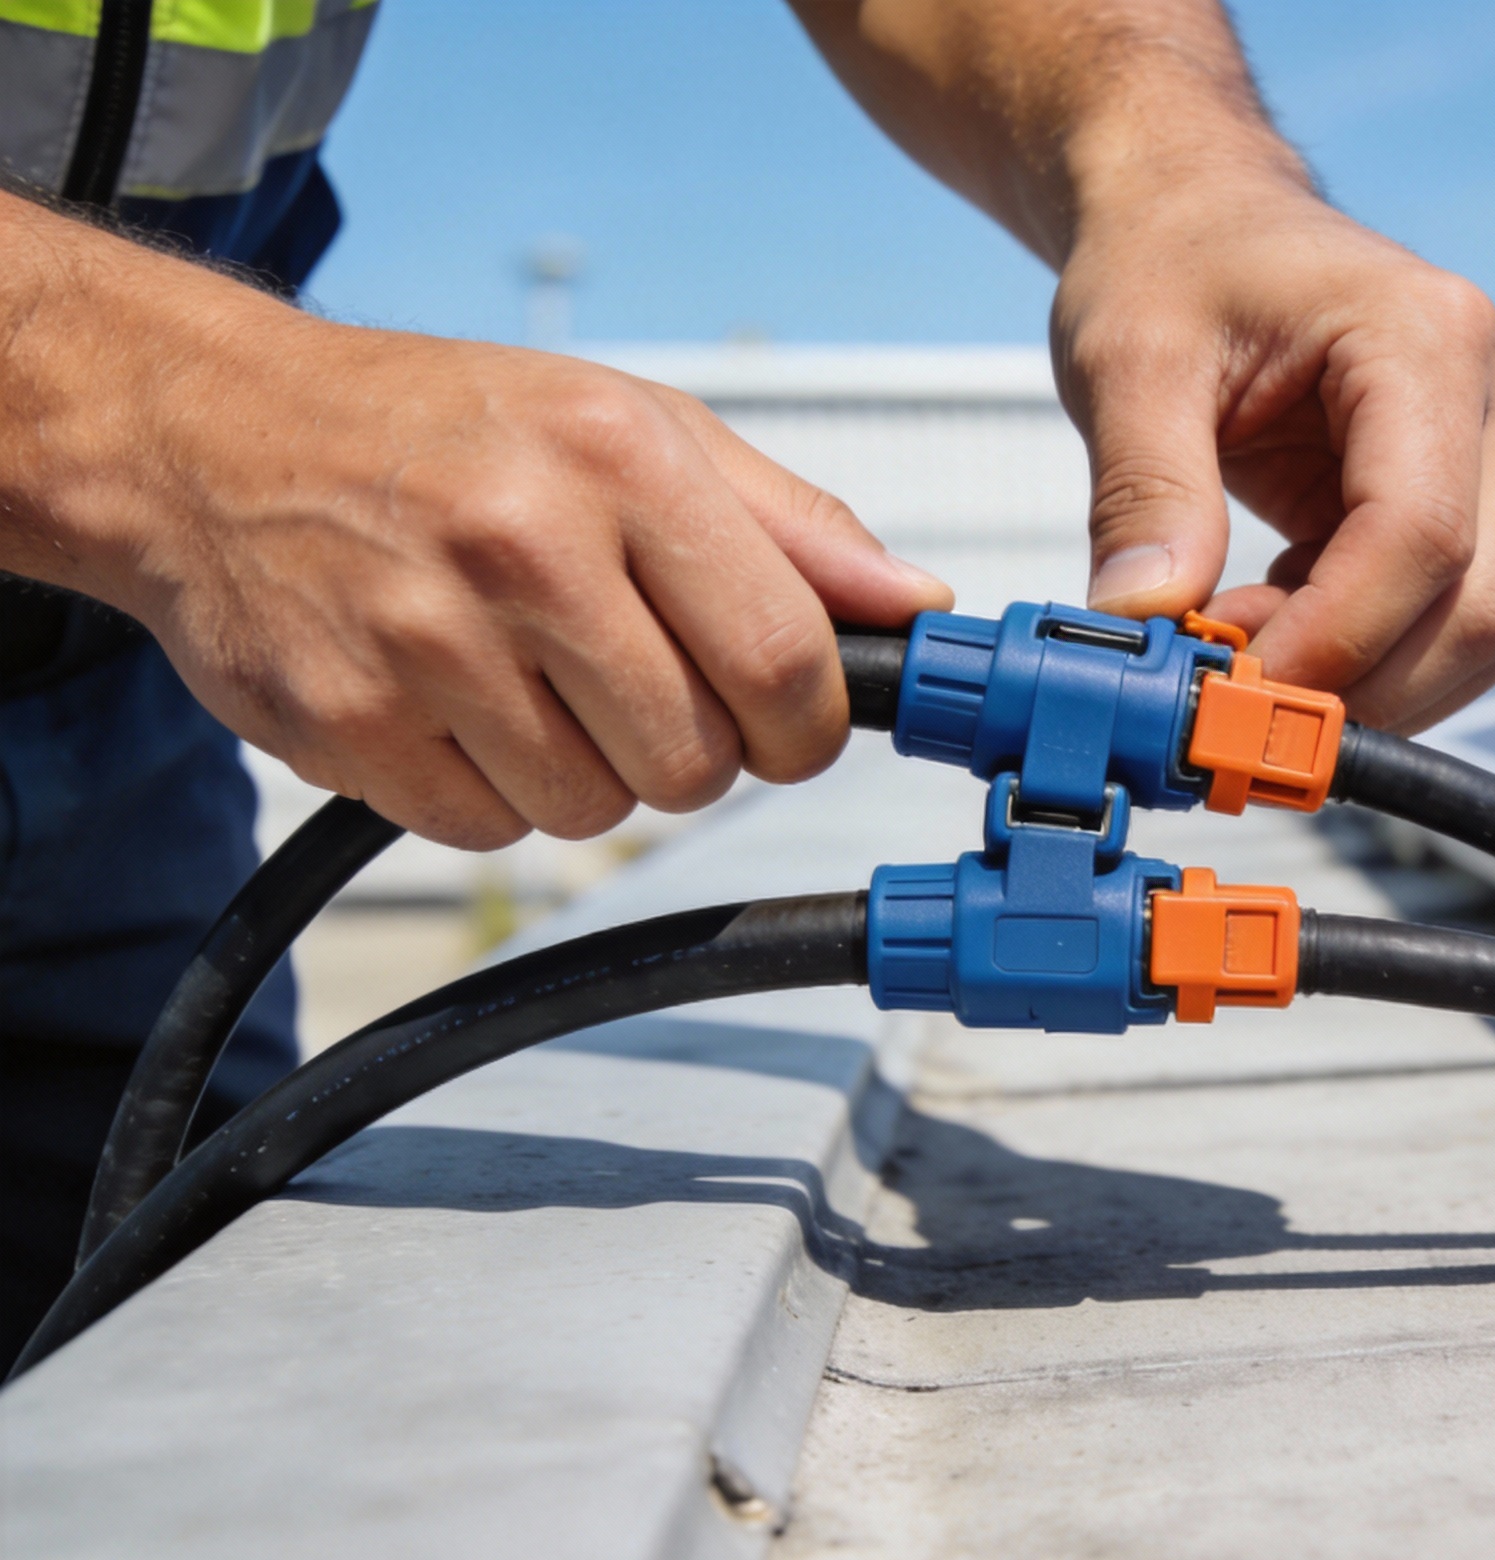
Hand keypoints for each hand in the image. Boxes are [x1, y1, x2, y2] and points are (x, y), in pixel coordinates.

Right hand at [0, 201, 948, 848]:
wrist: (210, 433)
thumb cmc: (450, 428)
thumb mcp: (635, 425)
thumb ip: (791, 521)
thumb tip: (916, 604)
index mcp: (621, 457)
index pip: (787, 662)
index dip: (807, 724)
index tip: (787, 720)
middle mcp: (523, 542)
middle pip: (700, 761)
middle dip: (694, 749)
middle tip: (632, 682)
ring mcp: (424, 638)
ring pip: (598, 809)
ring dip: (589, 770)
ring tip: (528, 677)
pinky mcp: (346, 723)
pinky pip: (491, 830)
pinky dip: (490, 792)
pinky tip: (453, 704)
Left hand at [1054, 173, 1494, 732]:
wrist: (1204, 220)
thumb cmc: (1170, 266)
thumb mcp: (1127, 363)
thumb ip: (1144, 492)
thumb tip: (1147, 619)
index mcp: (1430, 335)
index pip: (1420, 537)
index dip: (1331, 643)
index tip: (1227, 695)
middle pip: (1476, 608)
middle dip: (1352, 685)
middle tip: (1224, 689)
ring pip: (1481, 634)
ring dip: (1361, 681)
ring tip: (1238, 632)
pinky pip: (1456, 624)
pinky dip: (1369, 658)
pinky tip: (1276, 612)